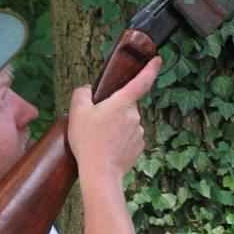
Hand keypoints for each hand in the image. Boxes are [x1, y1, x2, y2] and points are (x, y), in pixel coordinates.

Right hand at [68, 57, 161, 177]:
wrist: (100, 172)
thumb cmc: (88, 141)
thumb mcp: (76, 112)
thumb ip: (82, 94)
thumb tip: (88, 90)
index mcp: (122, 102)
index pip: (141, 81)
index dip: (150, 69)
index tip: (157, 60)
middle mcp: (135, 115)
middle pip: (125, 106)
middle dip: (113, 111)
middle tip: (95, 123)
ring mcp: (138, 132)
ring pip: (126, 123)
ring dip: (115, 127)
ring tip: (99, 139)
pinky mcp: (138, 147)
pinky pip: (128, 138)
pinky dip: (119, 141)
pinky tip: (107, 149)